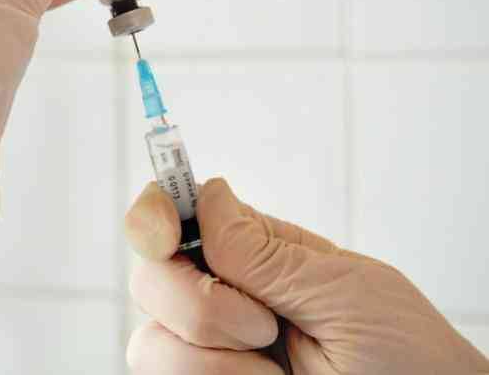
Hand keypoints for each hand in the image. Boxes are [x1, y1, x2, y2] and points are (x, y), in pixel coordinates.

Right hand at [124, 178, 488, 373]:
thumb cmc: (401, 355)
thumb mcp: (343, 291)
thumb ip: (266, 251)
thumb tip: (207, 194)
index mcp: (253, 252)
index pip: (177, 214)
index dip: (153, 214)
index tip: (162, 235)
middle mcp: (220, 293)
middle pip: (150, 275)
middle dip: (197, 302)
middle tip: (264, 324)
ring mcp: (207, 347)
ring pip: (149, 338)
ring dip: (211, 358)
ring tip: (272, 369)